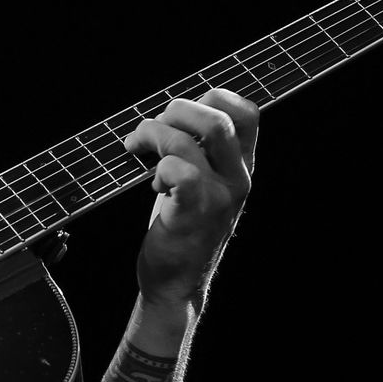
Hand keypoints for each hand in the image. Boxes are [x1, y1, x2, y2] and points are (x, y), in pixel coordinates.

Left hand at [123, 88, 257, 310]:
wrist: (176, 283)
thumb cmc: (181, 226)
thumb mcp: (201, 183)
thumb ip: (199, 149)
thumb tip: (170, 111)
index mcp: (242, 165)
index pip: (246, 112)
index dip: (211, 98)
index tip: (181, 114)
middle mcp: (238, 178)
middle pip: (217, 117)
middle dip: (175, 111)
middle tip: (152, 130)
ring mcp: (220, 196)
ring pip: (186, 140)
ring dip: (150, 135)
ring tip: (137, 149)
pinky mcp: (195, 213)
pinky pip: (178, 170)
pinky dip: (158, 167)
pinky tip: (153, 183)